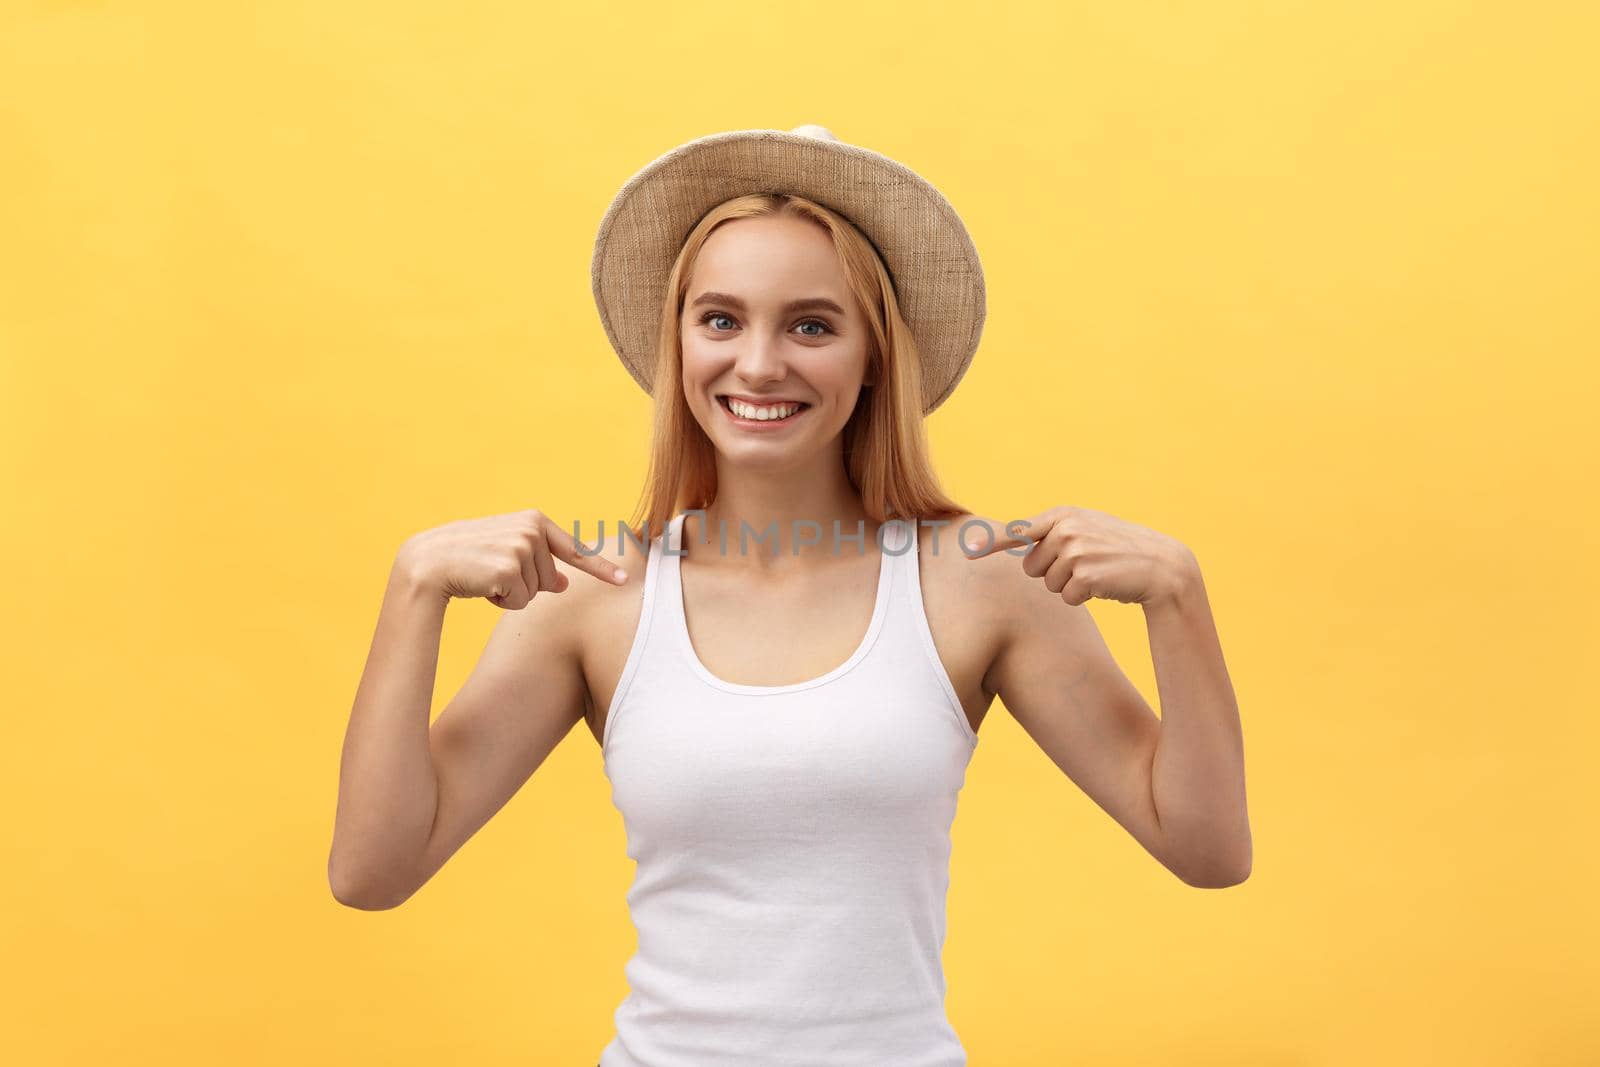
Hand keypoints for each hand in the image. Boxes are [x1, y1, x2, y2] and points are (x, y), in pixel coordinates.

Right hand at [398, 509, 628, 609]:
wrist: (428, 563)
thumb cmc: (468, 560)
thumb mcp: (507, 555)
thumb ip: (538, 563)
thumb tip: (564, 584)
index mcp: (534, 520)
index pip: (573, 549)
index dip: (600, 568)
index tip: (624, 580)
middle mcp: (532, 528)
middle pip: (551, 580)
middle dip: (526, 586)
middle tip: (494, 574)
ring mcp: (522, 546)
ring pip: (536, 593)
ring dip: (512, 594)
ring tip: (486, 578)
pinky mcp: (510, 566)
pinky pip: (521, 602)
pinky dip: (503, 602)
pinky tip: (482, 586)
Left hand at [959, 506, 1197, 606]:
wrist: (1161, 566)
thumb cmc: (1118, 551)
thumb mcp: (1085, 531)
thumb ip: (1053, 534)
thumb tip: (1020, 550)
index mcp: (1062, 515)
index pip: (1018, 531)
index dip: (990, 544)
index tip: (966, 552)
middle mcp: (1065, 529)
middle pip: (1032, 567)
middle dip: (1052, 573)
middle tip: (1084, 565)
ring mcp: (1075, 550)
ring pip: (1049, 584)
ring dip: (1070, 586)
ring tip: (1097, 572)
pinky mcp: (1085, 574)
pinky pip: (1067, 597)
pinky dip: (1083, 597)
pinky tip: (1105, 584)